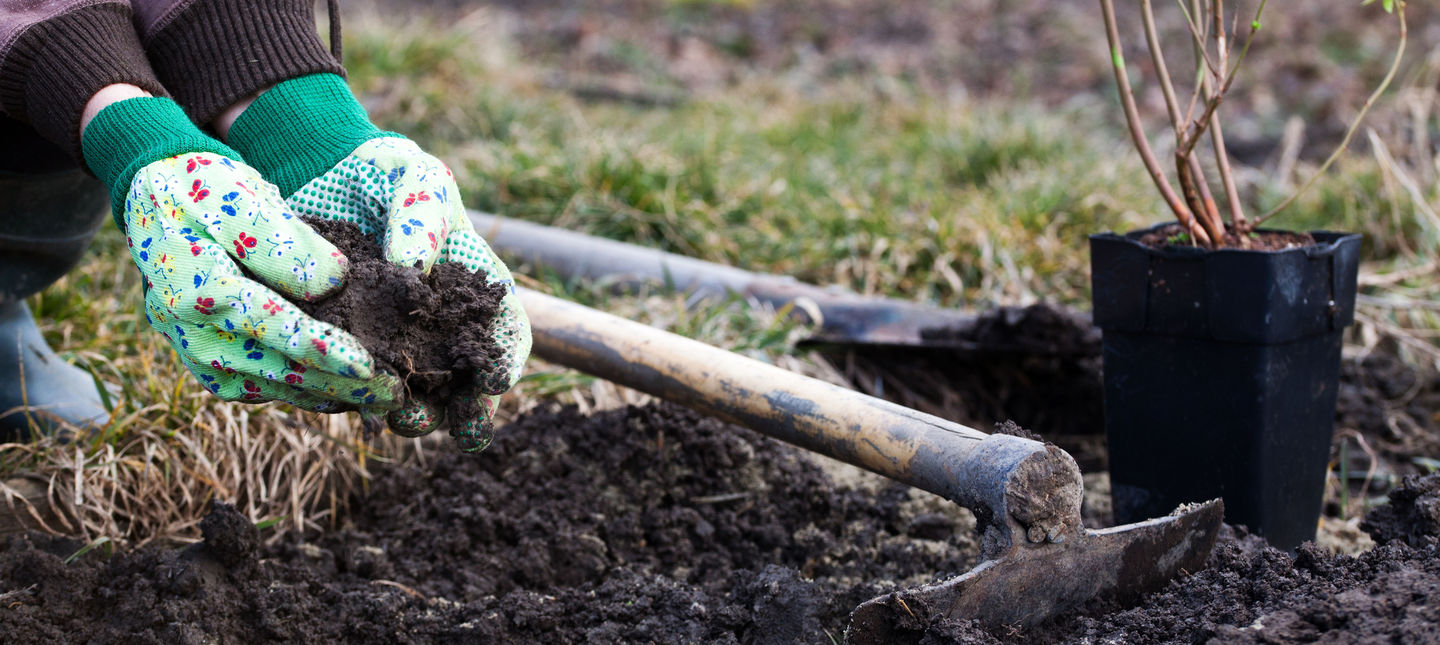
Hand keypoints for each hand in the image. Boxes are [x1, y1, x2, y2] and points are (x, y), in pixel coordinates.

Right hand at [82, 93, 402, 413]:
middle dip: (341, 387)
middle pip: (279, 371)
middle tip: (395, 393)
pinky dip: (304, 391)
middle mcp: (194, 333)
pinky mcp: (208, 363)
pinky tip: (346, 389)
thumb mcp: (247, 200)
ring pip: (275, 387)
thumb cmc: (208, 192)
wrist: (160, 201)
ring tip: (382, 397)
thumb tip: (334, 283)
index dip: (326, 351)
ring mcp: (197, 353)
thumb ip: (286, 243)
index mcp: (202, 291)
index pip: (276, 330)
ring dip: (329, 395)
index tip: (371, 365)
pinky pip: (262, 387)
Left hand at [290, 137, 528, 447]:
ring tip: (402, 420)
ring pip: (412, 395)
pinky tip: (348, 403)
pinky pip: (351, 383)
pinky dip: (353, 398)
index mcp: (472, 289)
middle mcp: (438, 326)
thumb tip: (414, 271)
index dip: (505, 359)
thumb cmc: (386, 174)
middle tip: (462, 429)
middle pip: (465, 382)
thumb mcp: (416, 176)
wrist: (320, 174)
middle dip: (467, 411)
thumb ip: (423, 217)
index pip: (505, 333)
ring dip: (414, 415)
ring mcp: (391, 342)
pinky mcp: (342, 348)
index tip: (495, 379)